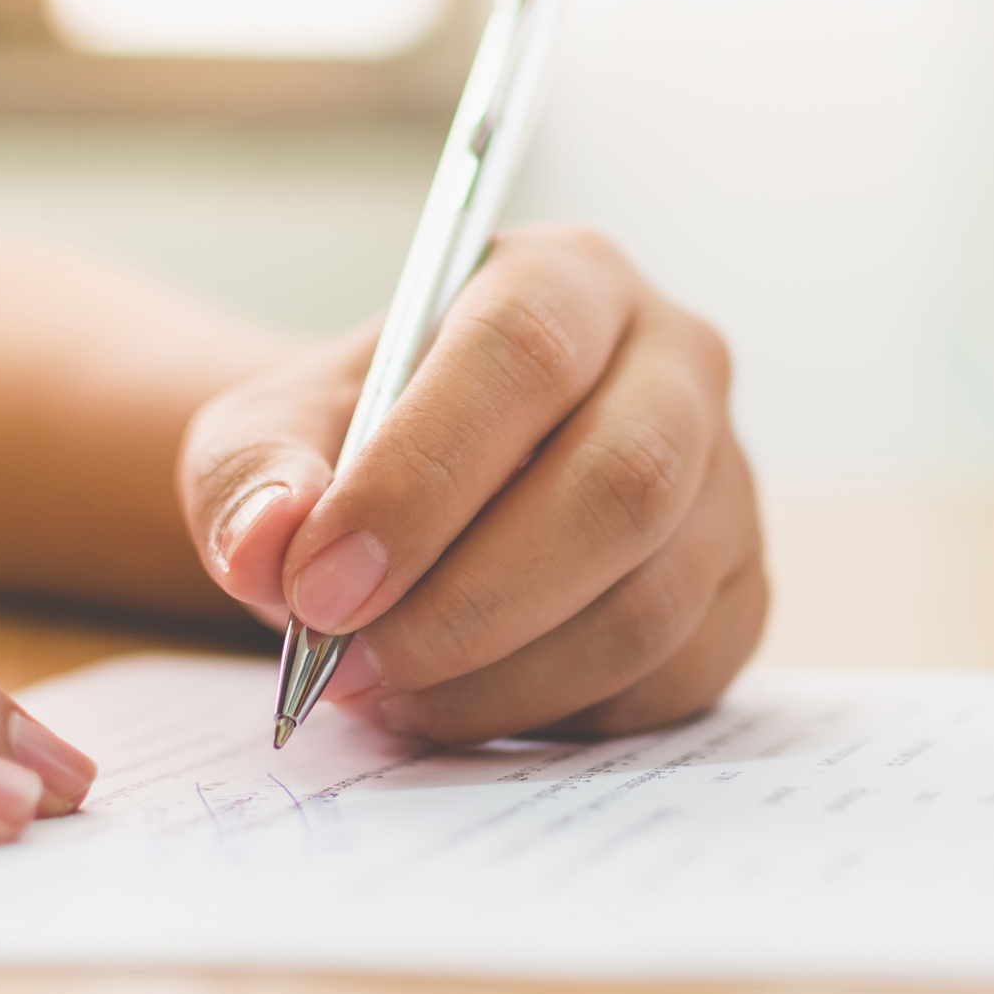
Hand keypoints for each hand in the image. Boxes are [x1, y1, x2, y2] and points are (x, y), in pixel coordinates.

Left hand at [180, 226, 767, 742]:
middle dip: (472, 602)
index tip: (320, 584)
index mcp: (568, 278)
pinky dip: (552, 715)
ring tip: (384, 694)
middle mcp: (678, 362)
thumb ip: (251, 474)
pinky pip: (671, 679)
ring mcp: (730, 482)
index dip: (422, 478)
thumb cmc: (357, 442)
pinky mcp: (741, 592)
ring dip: (502, 678)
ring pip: (652, 601)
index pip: (523, 355)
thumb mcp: (269, 431)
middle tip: (349, 666)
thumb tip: (269, 541)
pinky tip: (460, 702)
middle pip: (622, 484)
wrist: (421, 494)